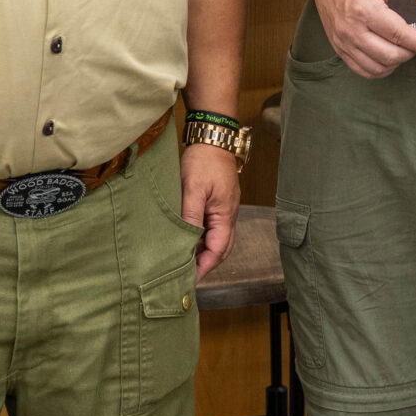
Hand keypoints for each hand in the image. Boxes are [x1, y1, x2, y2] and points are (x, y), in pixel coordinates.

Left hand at [180, 142, 240, 274]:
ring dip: (205, 252)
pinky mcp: (220, 203)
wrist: (213, 137)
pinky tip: (189, 239)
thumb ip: (191, 216)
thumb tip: (186, 242)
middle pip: (222, 249)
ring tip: (185, 260)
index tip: (189, 278)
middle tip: (187, 275)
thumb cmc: (204, 160)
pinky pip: (215, 228)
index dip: (204, 266)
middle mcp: (229, 214)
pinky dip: (204, 239)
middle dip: (207, 264)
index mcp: (225, 214)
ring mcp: (226, 209)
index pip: (218, 250)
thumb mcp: (193, 189)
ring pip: (219, 239)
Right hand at [309, 0, 415, 78]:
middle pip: (390, 55)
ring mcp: (343, 42)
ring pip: (377, 68)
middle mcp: (351, 29)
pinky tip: (389, 57)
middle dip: (411, 53)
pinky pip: (362, 70)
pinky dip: (380, 68)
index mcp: (364, 9)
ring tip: (405, 49)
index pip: (398, 34)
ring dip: (396, 62)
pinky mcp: (338, 48)